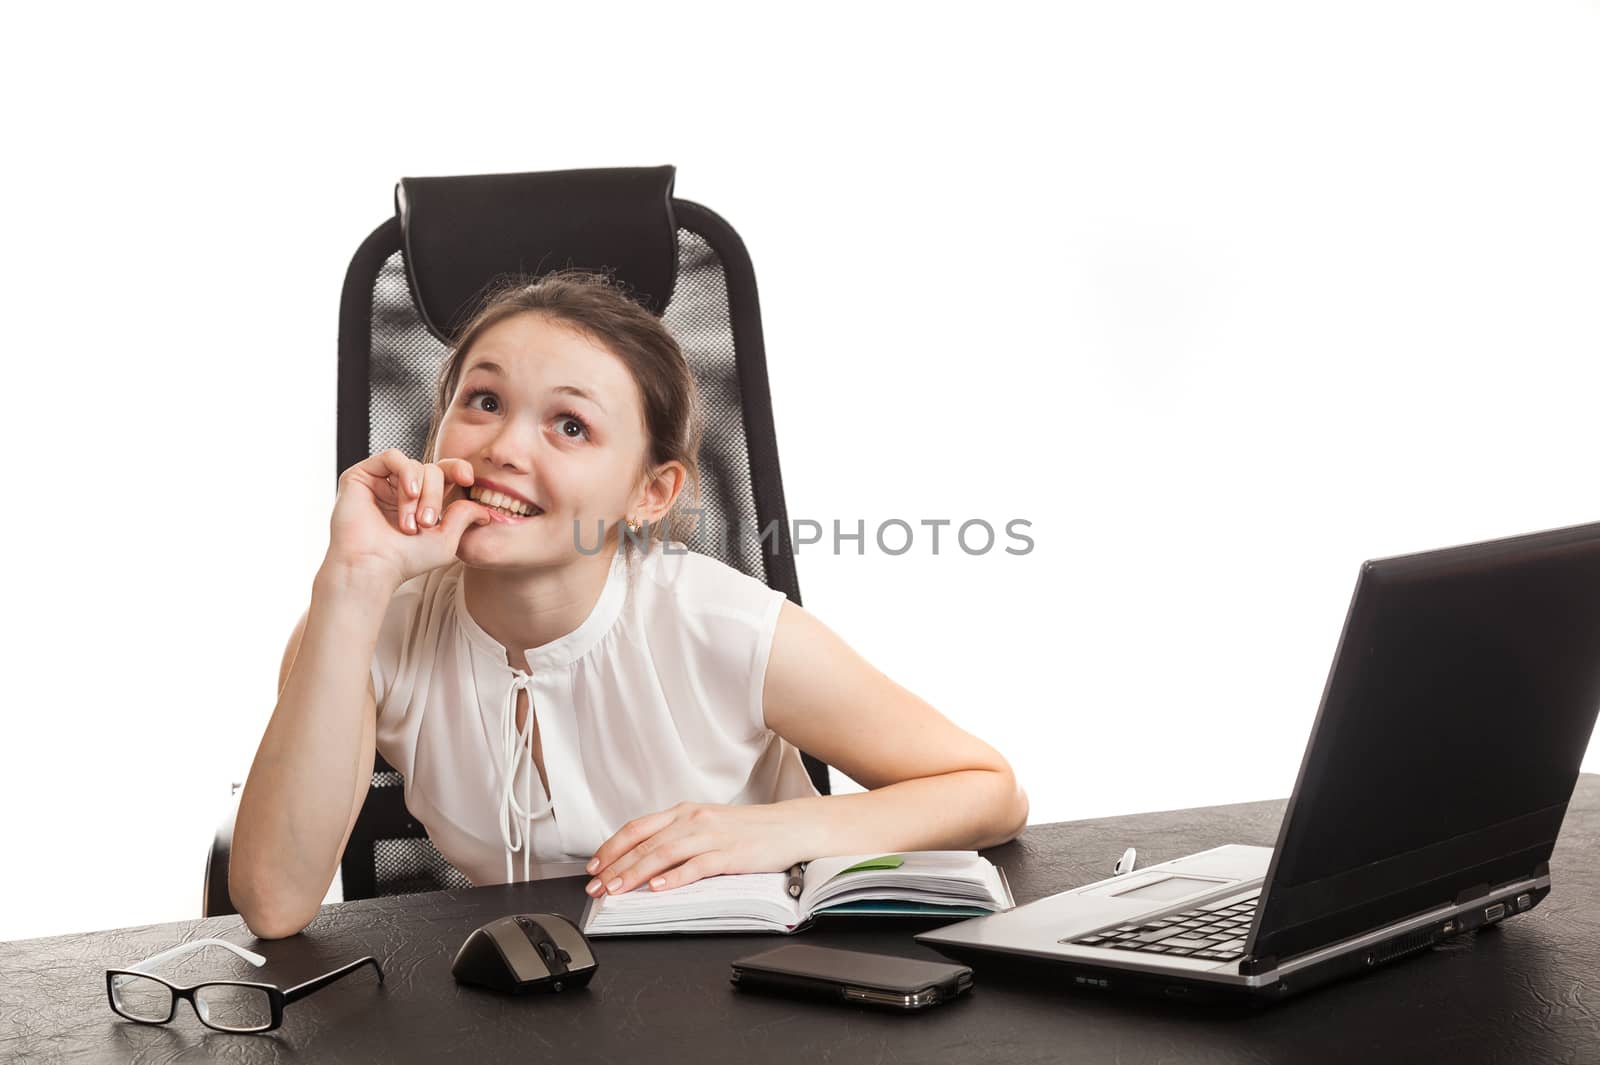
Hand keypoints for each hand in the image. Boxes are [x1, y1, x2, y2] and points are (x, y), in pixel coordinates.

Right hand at [325, 449, 491, 585]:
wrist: (372, 567)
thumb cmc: (406, 559)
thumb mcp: (446, 540)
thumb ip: (465, 517)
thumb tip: (485, 510)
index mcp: (419, 501)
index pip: (443, 474)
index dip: (458, 470)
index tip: (468, 480)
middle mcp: (399, 489)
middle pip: (432, 471)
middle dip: (435, 496)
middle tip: (426, 523)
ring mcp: (379, 482)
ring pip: (415, 466)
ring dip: (421, 492)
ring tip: (412, 520)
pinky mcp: (360, 476)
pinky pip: (393, 457)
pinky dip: (407, 473)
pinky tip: (410, 494)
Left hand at [584, 802, 814, 896]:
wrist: (790, 827)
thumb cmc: (749, 830)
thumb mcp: (707, 826)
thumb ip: (678, 838)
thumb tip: (644, 862)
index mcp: (685, 812)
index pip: (638, 828)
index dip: (612, 847)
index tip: (593, 865)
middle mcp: (694, 820)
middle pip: (646, 843)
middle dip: (616, 866)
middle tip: (596, 886)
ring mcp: (712, 836)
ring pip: (665, 853)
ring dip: (636, 873)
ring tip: (617, 889)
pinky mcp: (730, 854)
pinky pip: (697, 866)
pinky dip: (675, 877)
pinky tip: (659, 888)